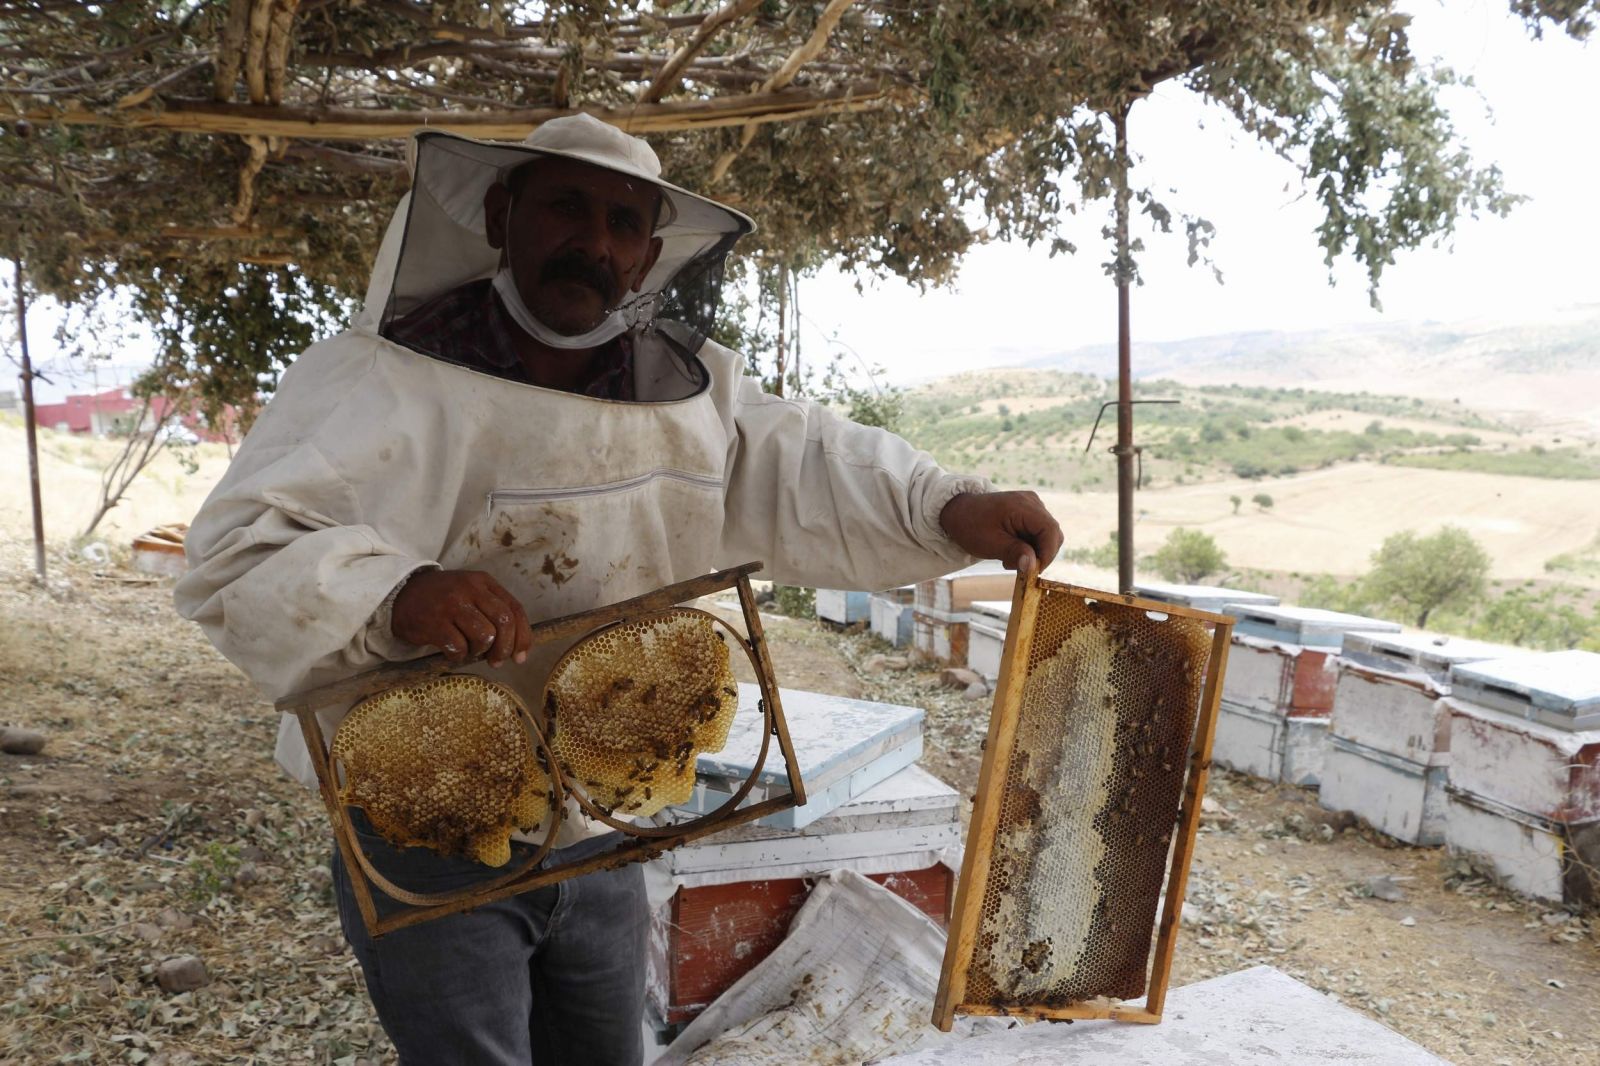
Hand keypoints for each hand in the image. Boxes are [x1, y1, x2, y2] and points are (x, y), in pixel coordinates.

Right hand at [390, 570, 532, 666]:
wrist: (401, 594)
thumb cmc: (443, 600)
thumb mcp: (471, 594)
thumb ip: (494, 613)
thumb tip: (517, 650)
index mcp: (484, 582)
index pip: (514, 609)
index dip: (522, 636)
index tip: (520, 656)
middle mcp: (470, 589)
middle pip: (504, 622)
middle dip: (505, 648)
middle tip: (496, 661)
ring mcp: (452, 605)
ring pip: (484, 636)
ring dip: (480, 651)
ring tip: (469, 650)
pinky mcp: (434, 622)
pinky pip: (459, 648)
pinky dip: (459, 656)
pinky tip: (452, 651)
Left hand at [939, 491, 1063, 574]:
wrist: (957, 512)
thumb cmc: (970, 526)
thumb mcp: (990, 543)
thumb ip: (1015, 552)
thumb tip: (1033, 566)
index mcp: (1023, 506)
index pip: (1050, 530)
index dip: (1047, 553)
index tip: (1034, 570)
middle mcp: (1032, 502)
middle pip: (1052, 533)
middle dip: (1040, 554)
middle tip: (1017, 566)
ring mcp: (1031, 505)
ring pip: (1047, 535)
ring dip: (1033, 552)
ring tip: (1010, 559)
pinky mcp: (1029, 512)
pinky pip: (1038, 532)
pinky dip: (1029, 545)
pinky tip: (1011, 550)